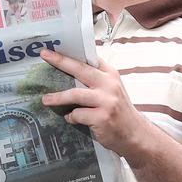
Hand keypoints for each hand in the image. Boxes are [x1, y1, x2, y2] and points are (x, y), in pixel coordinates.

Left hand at [37, 49, 153, 160]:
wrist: (135, 134)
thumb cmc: (120, 112)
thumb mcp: (112, 90)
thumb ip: (97, 80)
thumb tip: (69, 72)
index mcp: (111, 74)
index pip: (90, 58)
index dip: (72, 52)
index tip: (56, 47)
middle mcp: (109, 84)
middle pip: (80, 69)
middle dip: (61, 61)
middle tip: (45, 55)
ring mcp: (107, 101)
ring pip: (75, 94)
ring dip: (58, 97)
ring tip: (45, 100)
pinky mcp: (102, 117)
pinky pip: (78, 115)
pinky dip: (71, 117)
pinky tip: (72, 119)